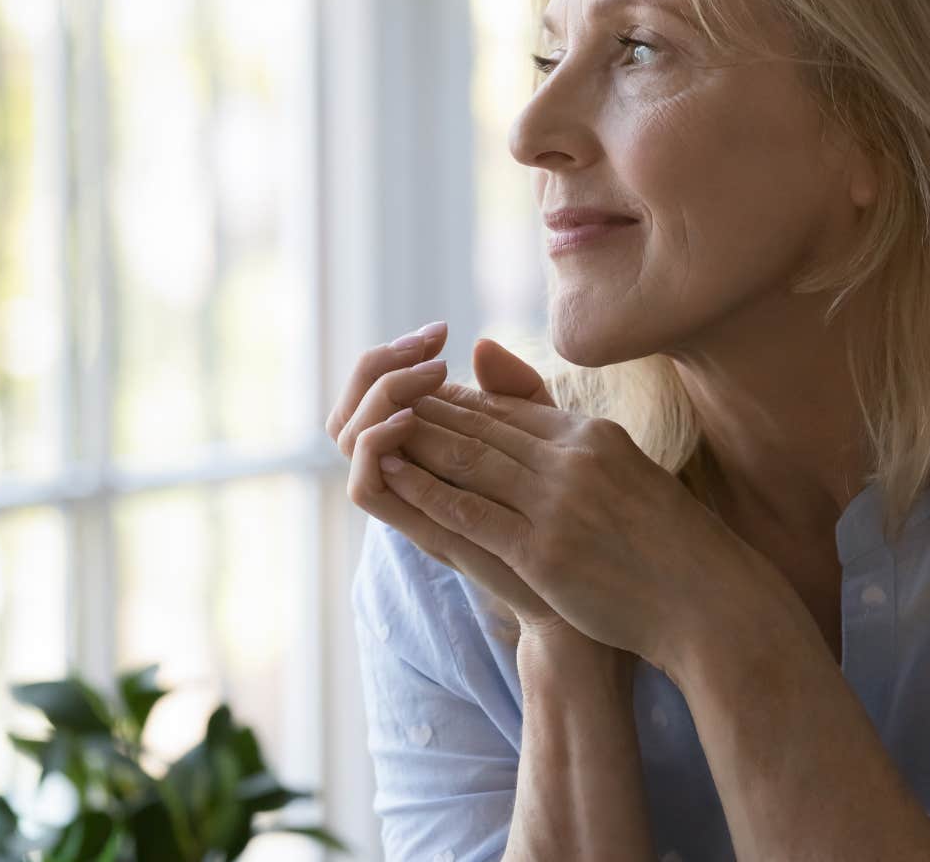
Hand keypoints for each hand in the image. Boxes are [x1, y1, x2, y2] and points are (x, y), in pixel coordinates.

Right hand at [329, 324, 580, 645]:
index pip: (378, 395)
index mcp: (432, 451)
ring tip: (425, 374)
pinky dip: (372, 448)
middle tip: (426, 342)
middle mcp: (411, 474)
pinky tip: (406, 420)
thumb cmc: (570, 522)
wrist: (583, 597)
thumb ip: (517, 397)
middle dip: (379, 367)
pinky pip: (364, 488)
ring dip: (376, 397)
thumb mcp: (546, 443)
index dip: (395, 356)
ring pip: (346, 439)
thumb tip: (482, 344)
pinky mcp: (421, 531)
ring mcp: (412, 502)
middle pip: (350, 410)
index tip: (437, 330)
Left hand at [375, 339, 750, 669]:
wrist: (706, 601)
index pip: (508, 408)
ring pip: (469, 459)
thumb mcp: (624, 471)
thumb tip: (546, 408)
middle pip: (481, 425)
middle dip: (424, 411)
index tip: (419, 399)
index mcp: (593, 435)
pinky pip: (472, 513)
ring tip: (374, 432)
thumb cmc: (666, 542)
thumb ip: (573, 439)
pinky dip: (427, 491)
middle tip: (380, 404)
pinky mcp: (545, 550)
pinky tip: (395, 478)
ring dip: (415, 441)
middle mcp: (573, 458)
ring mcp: (559, 503)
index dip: (457, 401)